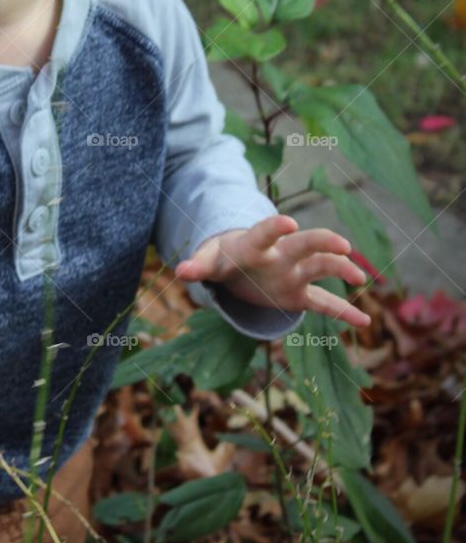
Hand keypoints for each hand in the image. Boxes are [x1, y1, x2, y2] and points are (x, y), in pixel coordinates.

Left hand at [174, 215, 371, 328]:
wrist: (238, 260)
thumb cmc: (224, 257)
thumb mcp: (209, 260)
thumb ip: (198, 265)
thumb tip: (179, 270)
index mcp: (255, 245)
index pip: (265, 234)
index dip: (274, 228)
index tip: (288, 222)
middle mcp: (280, 255)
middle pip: (304, 244)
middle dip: (322, 242)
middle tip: (341, 244)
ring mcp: (293, 273)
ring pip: (321, 268)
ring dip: (340, 270)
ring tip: (359, 278)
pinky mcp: (299, 293)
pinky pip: (324, 303)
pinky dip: (343, 311)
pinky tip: (364, 320)